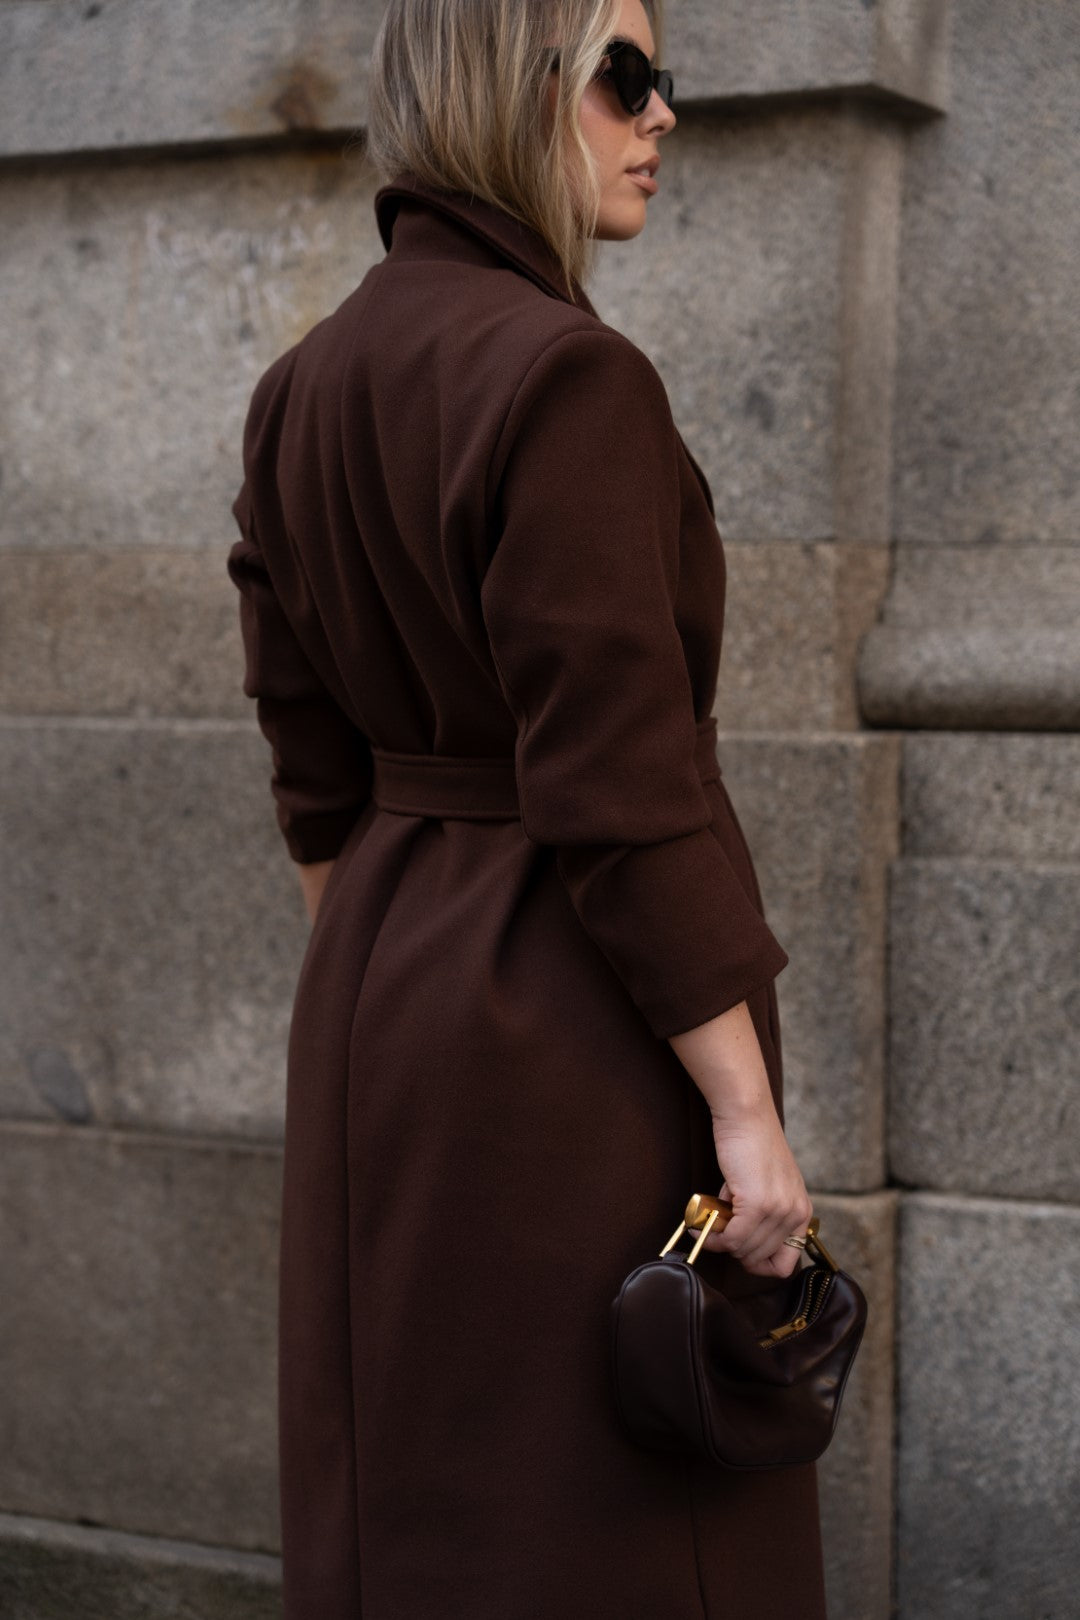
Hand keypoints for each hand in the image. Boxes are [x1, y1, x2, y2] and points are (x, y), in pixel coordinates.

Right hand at [697, 1100, 812, 1277]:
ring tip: (706, 1230)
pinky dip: (713, 1238)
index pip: (786, 1262)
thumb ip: (764, 1214)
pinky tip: (701, 1228)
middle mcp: (795, 1214)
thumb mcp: (771, 1186)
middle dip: (734, 1253)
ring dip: (720, 1244)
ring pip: (744, 1250)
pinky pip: (733, 1238)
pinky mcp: (758, 1204)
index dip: (759, 1264)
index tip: (739, 1251)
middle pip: (761, 1259)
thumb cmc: (753, 1146)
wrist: (747, 1119)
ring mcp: (778, 1210)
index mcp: (802, 1211)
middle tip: (716, 1237)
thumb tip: (737, 1239)